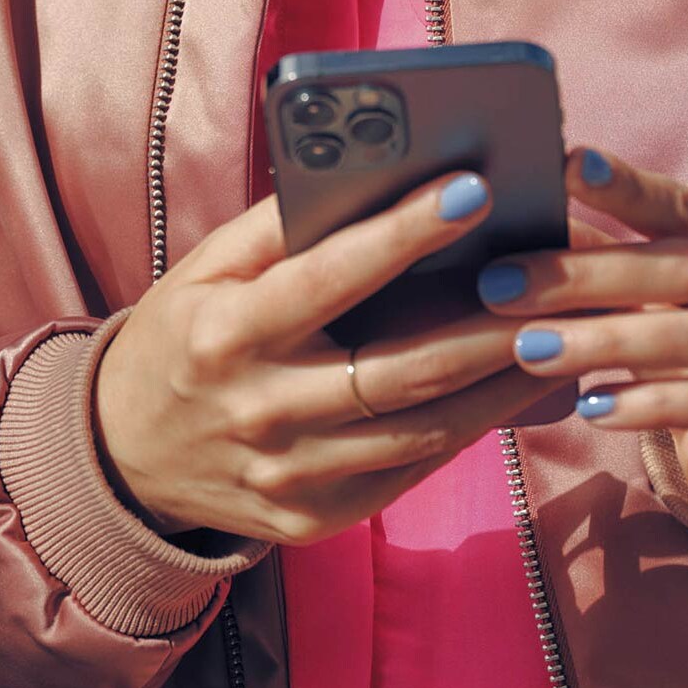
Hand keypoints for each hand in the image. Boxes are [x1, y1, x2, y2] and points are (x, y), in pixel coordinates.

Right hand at [92, 171, 568, 543]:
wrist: (123, 455)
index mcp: (229, 332)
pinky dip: (467, 432)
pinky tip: (516, 393)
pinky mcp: (312, 518)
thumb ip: (280, 224)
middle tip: (557, 285)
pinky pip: (407, 471)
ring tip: (563, 339)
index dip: (405, 232)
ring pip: (420, 431)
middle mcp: (260, 409)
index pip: (331, 275)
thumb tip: (368, 169)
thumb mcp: (208, 268)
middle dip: (489, 327)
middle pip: (399, 370)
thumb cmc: (185, 333)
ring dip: (501, 388)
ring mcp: (288, 475)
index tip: (474, 187)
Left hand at [478, 147, 687, 517]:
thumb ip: (603, 254)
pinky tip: (591, 408)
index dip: (629, 186)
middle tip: (503, 283)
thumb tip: (513, 212)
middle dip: (591, 275)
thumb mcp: (655, 294)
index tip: (566, 166)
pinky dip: (653, 404)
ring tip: (531, 348)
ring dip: (610, 341)